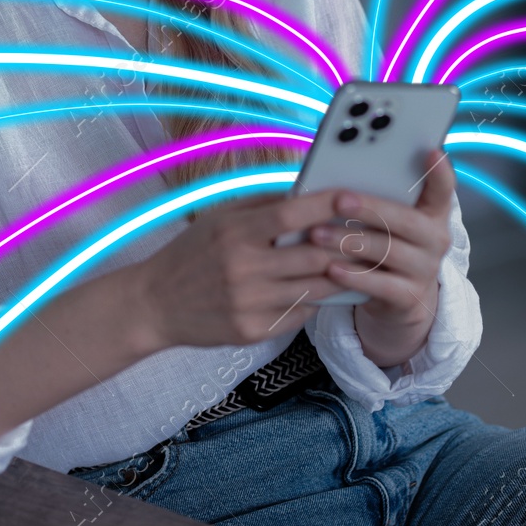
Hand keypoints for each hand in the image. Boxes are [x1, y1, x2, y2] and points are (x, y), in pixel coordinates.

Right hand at [132, 188, 351, 348]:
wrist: (153, 303)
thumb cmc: (190, 254)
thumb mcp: (218, 219)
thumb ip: (261, 206)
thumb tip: (307, 194)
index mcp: (234, 232)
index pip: (291, 214)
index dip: (327, 204)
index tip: (354, 198)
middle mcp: (242, 268)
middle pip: (313, 255)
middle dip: (347, 245)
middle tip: (372, 236)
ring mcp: (249, 303)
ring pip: (315, 288)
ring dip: (341, 275)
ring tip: (361, 264)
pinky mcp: (252, 331)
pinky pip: (300, 313)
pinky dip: (315, 300)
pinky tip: (324, 290)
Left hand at [308, 149, 455, 367]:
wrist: (398, 298)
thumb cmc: (384, 244)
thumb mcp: (387, 221)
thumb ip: (376, 198)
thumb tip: (333, 180)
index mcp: (432, 213)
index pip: (443, 188)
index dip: (439, 172)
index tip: (430, 152)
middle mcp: (435, 239)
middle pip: (406, 220)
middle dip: (371, 208)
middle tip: (339, 200)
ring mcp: (425, 270)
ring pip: (387, 251)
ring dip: (350, 241)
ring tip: (318, 235)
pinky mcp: (409, 297)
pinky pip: (380, 285)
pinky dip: (354, 277)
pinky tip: (331, 269)